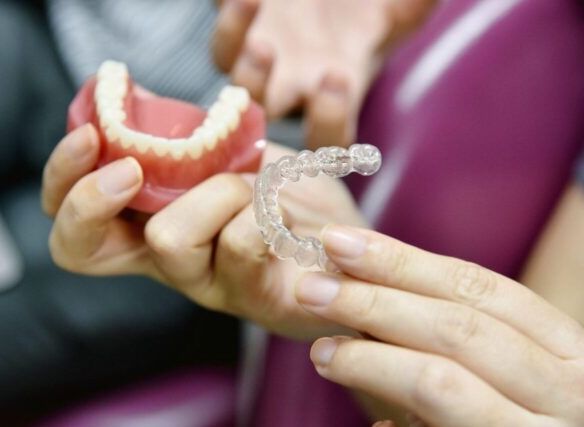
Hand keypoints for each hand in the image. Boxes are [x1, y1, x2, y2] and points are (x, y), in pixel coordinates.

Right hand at [42, 125, 365, 338]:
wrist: (350, 243)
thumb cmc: (286, 196)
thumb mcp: (234, 156)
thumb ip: (190, 137)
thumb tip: (148, 97)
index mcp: (154, 232)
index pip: (73, 231)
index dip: (64, 185)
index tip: (91, 134)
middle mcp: (170, 265)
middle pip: (88, 247)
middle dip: (118, 191)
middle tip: (154, 168)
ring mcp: (210, 287)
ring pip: (170, 239)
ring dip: (221, 189)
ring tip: (263, 188)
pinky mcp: (260, 300)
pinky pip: (244, 246)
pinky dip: (270, 205)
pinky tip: (291, 203)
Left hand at [212, 0, 435, 149]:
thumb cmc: (370, 11)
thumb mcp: (397, 10)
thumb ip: (411, 8)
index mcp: (336, 90)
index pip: (329, 138)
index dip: (328, 122)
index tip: (338, 77)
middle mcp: (293, 80)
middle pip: (263, 108)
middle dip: (260, 86)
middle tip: (266, 49)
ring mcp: (262, 53)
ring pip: (232, 70)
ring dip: (234, 43)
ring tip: (248, 1)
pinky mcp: (240, 23)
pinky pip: (224, 31)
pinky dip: (228, 10)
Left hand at [295, 225, 583, 425]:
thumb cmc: (523, 410)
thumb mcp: (508, 364)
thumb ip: (450, 329)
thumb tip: (362, 290)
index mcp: (564, 347)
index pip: (475, 286)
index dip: (400, 260)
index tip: (339, 242)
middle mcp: (568, 390)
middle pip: (455, 327)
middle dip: (374, 301)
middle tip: (311, 288)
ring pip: (440, 383)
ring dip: (369, 360)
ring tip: (321, 351)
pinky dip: (397, 422)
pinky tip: (373, 420)